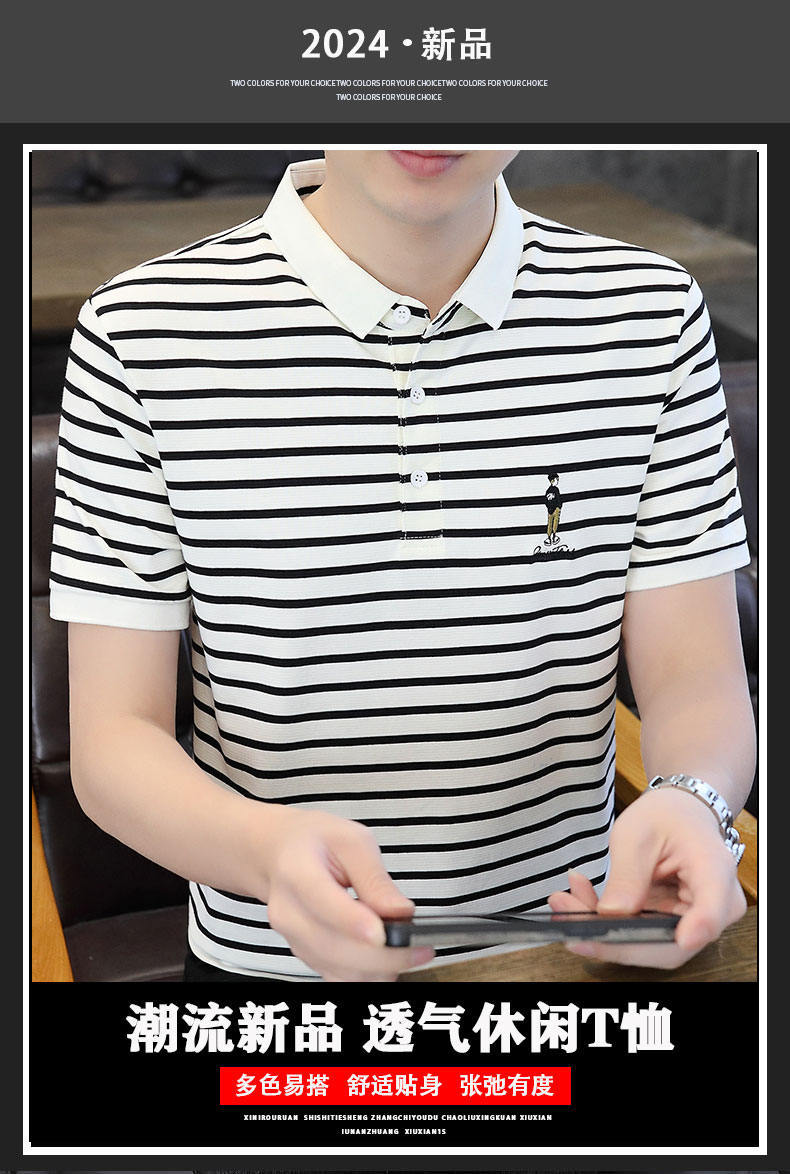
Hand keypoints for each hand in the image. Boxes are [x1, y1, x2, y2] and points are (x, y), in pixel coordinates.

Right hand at [260, 807, 433, 980]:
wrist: (279, 854)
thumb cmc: (316, 842)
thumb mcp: (352, 840)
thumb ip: (375, 877)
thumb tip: (401, 912)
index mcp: (297, 872)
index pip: (323, 902)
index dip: (353, 922)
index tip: (384, 933)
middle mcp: (289, 911)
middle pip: (333, 946)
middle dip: (382, 955)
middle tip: (419, 949)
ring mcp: (293, 938)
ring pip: (336, 969)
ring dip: (378, 970)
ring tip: (411, 954)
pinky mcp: (304, 954)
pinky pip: (335, 976)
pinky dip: (365, 975)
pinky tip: (389, 962)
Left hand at [548, 787, 745, 967]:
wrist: (679, 815)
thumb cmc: (666, 816)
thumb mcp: (638, 834)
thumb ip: (627, 876)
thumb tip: (611, 915)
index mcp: (714, 871)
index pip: (713, 910)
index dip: (698, 928)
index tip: (682, 939)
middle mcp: (713, 907)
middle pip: (670, 943)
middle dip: (614, 938)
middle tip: (566, 916)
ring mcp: (692, 922)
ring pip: (648, 946)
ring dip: (601, 930)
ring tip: (563, 901)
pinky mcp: (670, 926)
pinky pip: (638, 936)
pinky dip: (604, 922)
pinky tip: (578, 896)